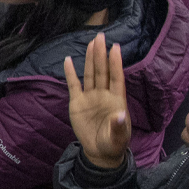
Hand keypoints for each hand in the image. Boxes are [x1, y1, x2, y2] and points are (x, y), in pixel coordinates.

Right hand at [63, 33, 131, 168]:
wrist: (99, 152)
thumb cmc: (113, 143)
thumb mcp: (118, 137)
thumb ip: (118, 126)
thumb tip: (120, 114)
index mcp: (116, 100)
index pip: (116, 77)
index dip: (115, 63)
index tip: (115, 47)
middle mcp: (103, 94)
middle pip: (102, 71)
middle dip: (101, 54)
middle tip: (100, 36)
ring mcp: (90, 97)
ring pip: (90, 74)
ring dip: (90, 59)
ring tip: (91, 43)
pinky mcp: (77, 103)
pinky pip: (73, 85)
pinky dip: (70, 73)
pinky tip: (68, 60)